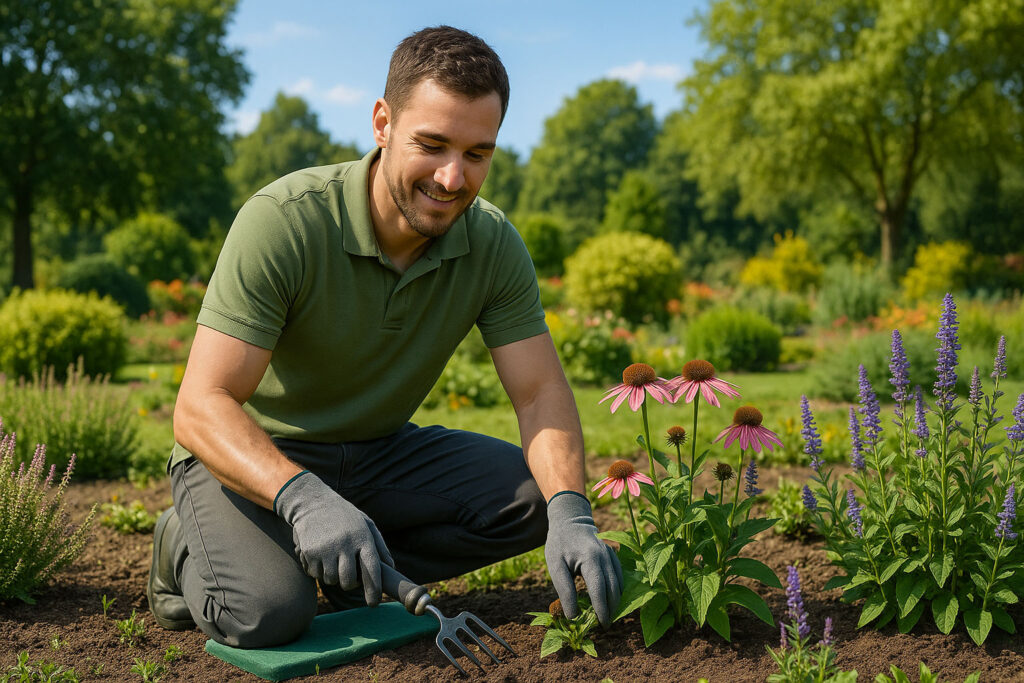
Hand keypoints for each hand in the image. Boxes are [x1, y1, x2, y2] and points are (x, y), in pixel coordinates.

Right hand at [274, 471, 393, 605]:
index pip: (372, 569)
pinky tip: (319, 555)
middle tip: (349, 577)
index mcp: (362, 537)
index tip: (373, 603)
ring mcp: (325, 549)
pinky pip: (315, 574)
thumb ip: (379, 546)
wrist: (312, 502)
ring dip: (332, 576)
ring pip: (331, 580)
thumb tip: (391, 567)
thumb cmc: (344, 516)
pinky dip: (317, 571)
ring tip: (333, 560)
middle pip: (349, 582)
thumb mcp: (366, 524)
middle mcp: (344, 544)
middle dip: (349, 585)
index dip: (374, 589)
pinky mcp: (309, 552)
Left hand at [544, 491, 621, 626]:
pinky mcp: (613, 555)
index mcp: (591, 559)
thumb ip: (565, 590)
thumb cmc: (559, 543)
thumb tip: (573, 616)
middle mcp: (606, 557)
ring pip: (619, 583)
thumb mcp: (555, 566)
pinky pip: (620, 575)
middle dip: (611, 608)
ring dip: (615, 601)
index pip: (600, 590)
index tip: (601, 625)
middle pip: (613, 589)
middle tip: (605, 625)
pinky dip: (617, 589)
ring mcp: (612, 555)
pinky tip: (610, 599)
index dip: (602, 609)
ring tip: (608, 615)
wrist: (569, 519)